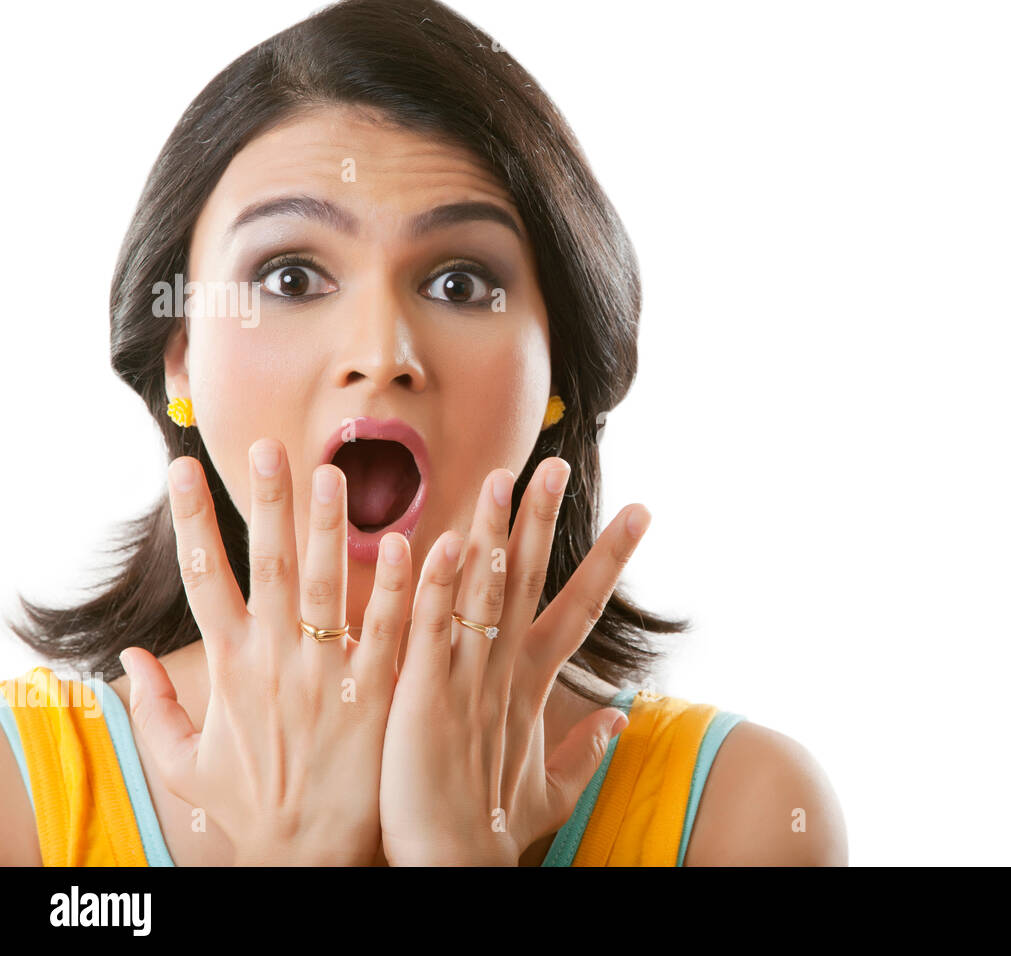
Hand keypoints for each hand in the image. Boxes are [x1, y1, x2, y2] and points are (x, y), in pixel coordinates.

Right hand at [120, 439, 408, 864]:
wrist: (307, 860)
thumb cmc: (252, 808)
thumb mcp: (187, 764)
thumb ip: (158, 707)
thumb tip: (125, 658)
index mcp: (230, 667)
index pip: (203, 578)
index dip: (192, 520)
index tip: (182, 467)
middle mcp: (277, 662)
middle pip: (269, 567)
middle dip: (267, 503)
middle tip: (269, 446)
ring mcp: (328, 676)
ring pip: (331, 587)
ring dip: (333, 528)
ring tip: (333, 473)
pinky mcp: (377, 697)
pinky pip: (391, 632)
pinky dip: (402, 588)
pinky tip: (413, 543)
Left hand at [379, 457, 646, 865]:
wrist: (453, 871)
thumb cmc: (492, 831)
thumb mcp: (551, 789)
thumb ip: (587, 750)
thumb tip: (623, 718)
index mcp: (533, 686)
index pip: (579, 607)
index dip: (609, 558)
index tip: (639, 512)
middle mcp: (506, 673)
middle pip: (531, 581)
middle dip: (545, 521)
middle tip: (557, 464)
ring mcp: (467, 682)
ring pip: (482, 592)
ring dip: (491, 532)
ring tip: (503, 477)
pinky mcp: (423, 698)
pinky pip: (429, 630)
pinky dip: (434, 586)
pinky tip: (438, 542)